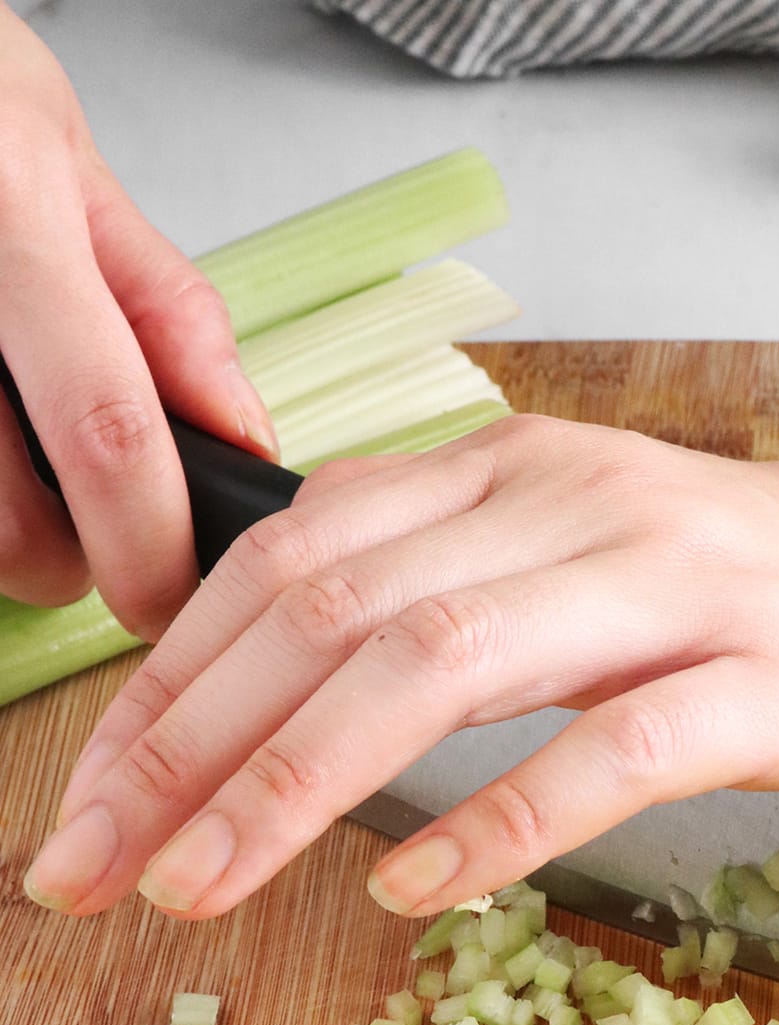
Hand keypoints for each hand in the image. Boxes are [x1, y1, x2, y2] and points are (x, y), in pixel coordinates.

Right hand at [0, 4, 274, 635]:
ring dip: (8, 538)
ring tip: (20, 457)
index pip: (107, 431)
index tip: (176, 598)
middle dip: (74, 561)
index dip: (153, 546)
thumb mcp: (65, 157)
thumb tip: (242, 435)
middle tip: (94, 513)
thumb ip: (163, 305)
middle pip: (16, 534)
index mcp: (9, 220)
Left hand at [22, 415, 778, 919]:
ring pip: (447, 665)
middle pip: (338, 613)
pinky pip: (613, 744)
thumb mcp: (561, 561)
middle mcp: (568, 505)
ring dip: (302, 781)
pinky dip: (500, 815)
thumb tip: (263, 695)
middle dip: (195, 748)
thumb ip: (429, 597)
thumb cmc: (740, 598)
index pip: (289, 560)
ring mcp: (672, 585)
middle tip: (99, 865)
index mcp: (502, 473)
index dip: (169, 683)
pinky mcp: (766, 675)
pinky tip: (414, 885)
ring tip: (206, 884)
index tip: (91, 800)